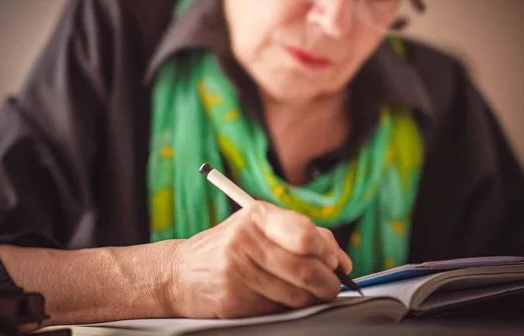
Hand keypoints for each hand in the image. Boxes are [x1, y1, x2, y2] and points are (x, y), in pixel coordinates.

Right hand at [166, 200, 351, 318]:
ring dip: (312, 298)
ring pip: (296, 294)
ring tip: (310, 293)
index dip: (327, 251)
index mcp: (257, 215)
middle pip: (306, 268)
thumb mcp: (259, 227)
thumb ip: (302, 236)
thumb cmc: (230, 246)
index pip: (304, 234)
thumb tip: (342, 261)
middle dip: (329, 282)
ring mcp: (238, 271)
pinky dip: (289, 307)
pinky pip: (278, 308)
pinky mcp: (234, 299)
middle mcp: (245, 240)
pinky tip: (282, 298)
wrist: (181, 272)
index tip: (335, 261)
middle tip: (332, 286)